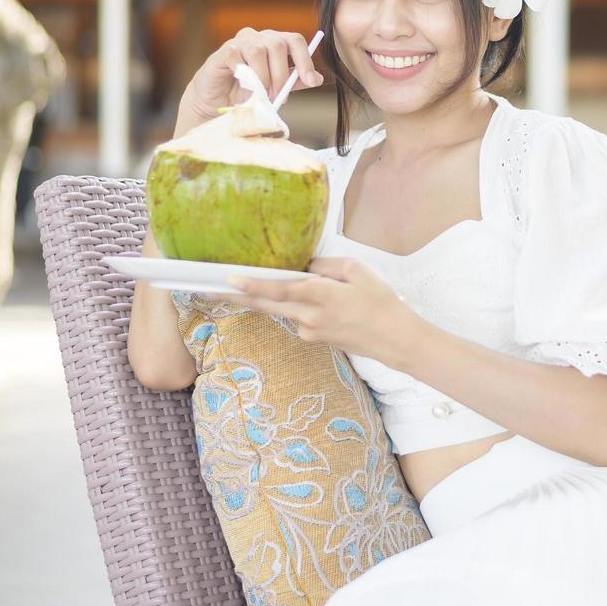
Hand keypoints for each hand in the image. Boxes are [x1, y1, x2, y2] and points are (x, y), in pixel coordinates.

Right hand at [181, 27, 324, 125]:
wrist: (217, 102)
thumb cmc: (247, 92)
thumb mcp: (275, 88)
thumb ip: (294, 81)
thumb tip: (318, 79)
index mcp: (275, 43)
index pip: (295, 41)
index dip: (305, 60)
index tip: (311, 80)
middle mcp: (259, 37)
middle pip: (278, 45)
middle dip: (281, 74)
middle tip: (277, 96)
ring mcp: (240, 42)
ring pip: (258, 51)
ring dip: (263, 77)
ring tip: (260, 94)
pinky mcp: (224, 51)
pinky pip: (237, 57)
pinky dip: (243, 74)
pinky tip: (243, 85)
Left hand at [213, 257, 423, 366]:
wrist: (395, 340)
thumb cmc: (381, 302)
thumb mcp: (357, 271)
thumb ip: (325, 266)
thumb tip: (303, 267)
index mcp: (320, 295)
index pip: (279, 289)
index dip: (252, 285)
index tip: (229, 279)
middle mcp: (309, 316)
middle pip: (266, 305)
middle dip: (237, 297)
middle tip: (211, 288)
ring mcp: (309, 331)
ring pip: (282, 309)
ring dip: (269, 298)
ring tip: (269, 285)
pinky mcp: (314, 338)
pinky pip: (298, 316)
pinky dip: (299, 305)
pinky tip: (323, 302)